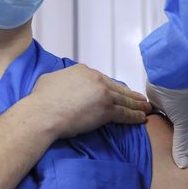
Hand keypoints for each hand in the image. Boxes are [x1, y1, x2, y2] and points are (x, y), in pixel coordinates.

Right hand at [29, 64, 151, 138]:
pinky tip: (142, 117)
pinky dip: (135, 116)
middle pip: (117, 88)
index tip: (117, 92)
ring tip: (146, 108)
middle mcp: (96, 79)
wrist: (43, 113)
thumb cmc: (41, 100)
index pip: (103, 80)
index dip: (111, 87)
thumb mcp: (50, 80)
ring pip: (125, 100)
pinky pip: (125, 113)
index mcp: (83, 71)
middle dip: (130, 94)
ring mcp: (103, 93)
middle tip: (140, 99)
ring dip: (137, 105)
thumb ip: (61, 79)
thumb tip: (59, 82)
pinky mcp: (107, 109)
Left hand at [146, 81, 187, 167]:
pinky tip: (146, 136)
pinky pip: (154, 118)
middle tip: (169, 161)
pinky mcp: (157, 104)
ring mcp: (170, 109)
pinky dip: (151, 126)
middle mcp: (184, 115)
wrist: (168, 77)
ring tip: (156, 151)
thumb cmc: (182, 100)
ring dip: (162, 135)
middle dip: (176, 145)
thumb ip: (181, 145)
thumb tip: (183, 166)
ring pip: (166, 127)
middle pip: (180, 134)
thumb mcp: (184, 125)